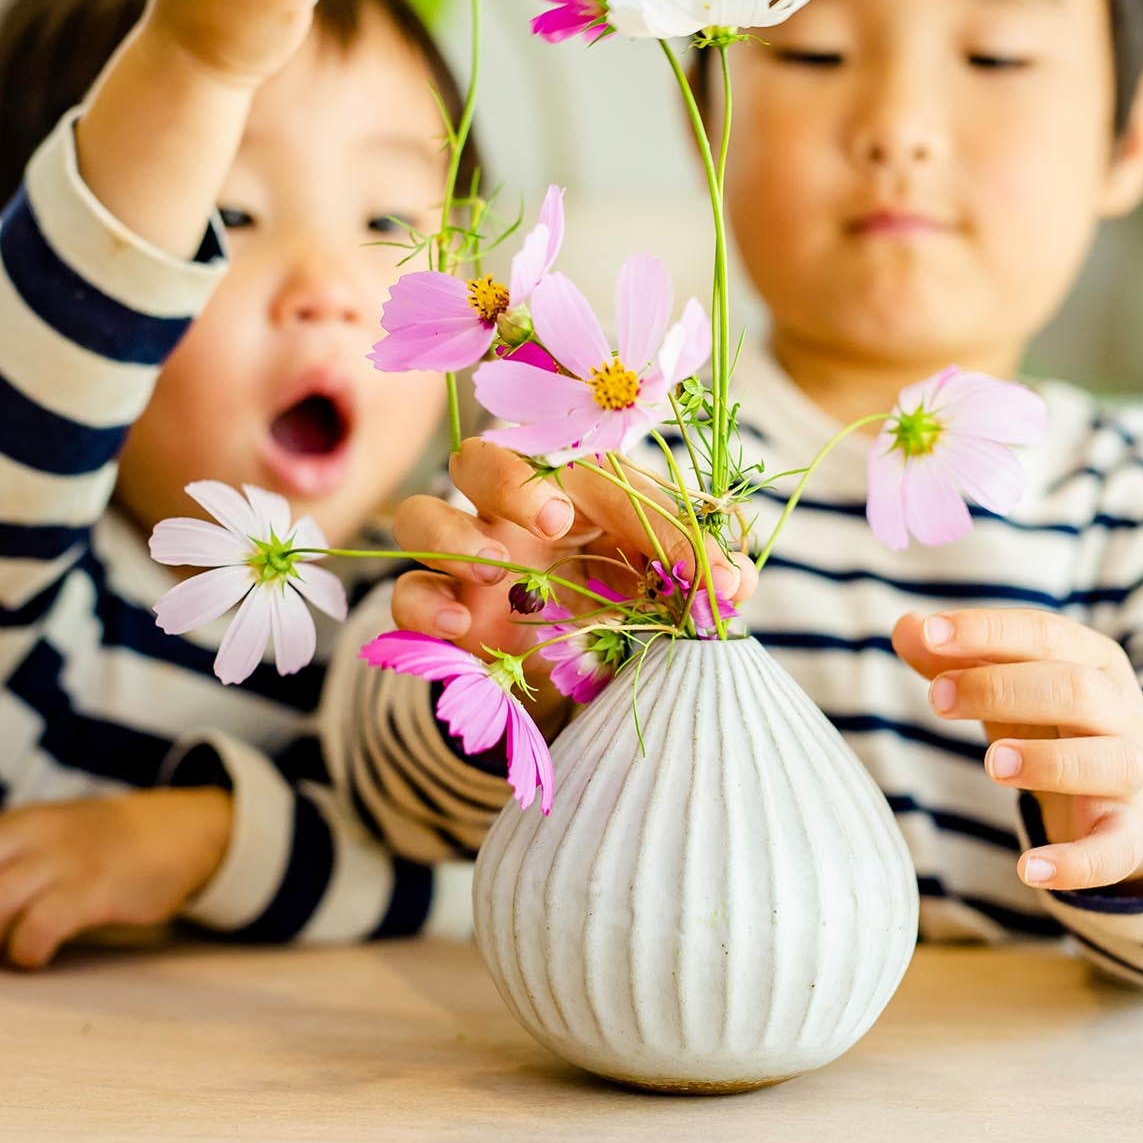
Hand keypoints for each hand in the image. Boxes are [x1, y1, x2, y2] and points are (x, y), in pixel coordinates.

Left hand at [0, 790, 231, 970]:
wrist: (179, 830)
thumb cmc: (102, 848)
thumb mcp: (46, 842)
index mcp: (15, 825)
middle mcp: (33, 836)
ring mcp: (66, 860)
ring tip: (0, 954)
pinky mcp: (97, 888)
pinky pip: (41, 927)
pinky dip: (26, 952)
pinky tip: (35, 957)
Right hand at [390, 437, 756, 721]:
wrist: (568, 684)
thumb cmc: (617, 611)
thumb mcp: (665, 594)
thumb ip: (698, 578)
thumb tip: (739, 582)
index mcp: (573, 494)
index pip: (601, 476)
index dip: (656, 519)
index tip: (707, 575)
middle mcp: (510, 517)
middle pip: (481, 459)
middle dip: (513, 481)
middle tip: (556, 521)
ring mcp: (465, 563)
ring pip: (419, 515)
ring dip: (453, 534)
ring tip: (496, 569)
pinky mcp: (438, 615)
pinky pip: (403, 595)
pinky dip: (423, 604)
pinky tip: (459, 626)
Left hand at [892, 609, 1142, 893]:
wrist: (1125, 791)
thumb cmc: (1050, 722)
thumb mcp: (1007, 685)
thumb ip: (957, 660)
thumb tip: (905, 628)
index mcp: (1090, 659)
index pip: (1044, 633)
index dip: (987, 630)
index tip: (931, 634)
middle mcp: (1119, 709)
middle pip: (1074, 689)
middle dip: (1004, 688)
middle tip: (938, 700)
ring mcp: (1130, 772)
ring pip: (1107, 760)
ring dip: (1049, 761)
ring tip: (992, 763)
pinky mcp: (1129, 833)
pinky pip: (1114, 849)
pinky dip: (1076, 862)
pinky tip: (1029, 869)